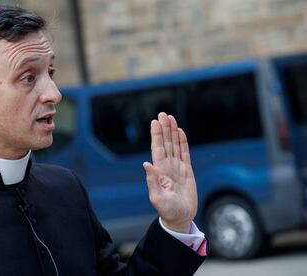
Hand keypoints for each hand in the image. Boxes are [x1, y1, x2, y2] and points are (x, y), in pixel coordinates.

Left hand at [143, 112, 197, 232]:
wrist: (179, 217)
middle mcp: (167, 166)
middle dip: (164, 128)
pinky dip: (183, 142)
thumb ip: (152, 180)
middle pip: (166, 143)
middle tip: (163, 113)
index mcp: (159, 170)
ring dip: (173, 132)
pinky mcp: (186, 171)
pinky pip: (184, 153)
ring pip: (175, 145)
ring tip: (171, 118)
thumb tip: (146, 163)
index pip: (157, 148)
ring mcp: (177, 167)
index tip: (155, 122)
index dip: (157, 135)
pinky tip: (180, 132)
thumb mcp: (157, 197)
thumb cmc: (167, 209)